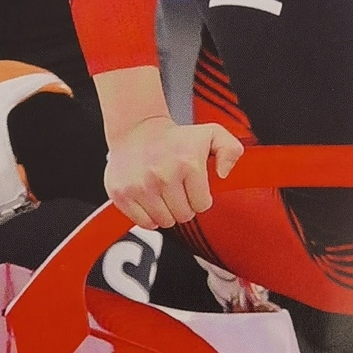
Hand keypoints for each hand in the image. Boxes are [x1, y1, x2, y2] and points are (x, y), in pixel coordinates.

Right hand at [104, 116, 242, 228]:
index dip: (199, 198)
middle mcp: (163, 175)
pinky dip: (148, 216)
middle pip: (183, 216)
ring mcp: (140, 186)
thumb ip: (230, 150)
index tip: (192, 187)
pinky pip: (143, 223)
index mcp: (188, 164)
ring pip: (164, 221)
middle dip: (183, 206)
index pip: (202, 205)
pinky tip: (150, 199)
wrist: (137, 130)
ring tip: (163, 193)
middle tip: (177, 190)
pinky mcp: (121, 194)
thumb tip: (223, 174)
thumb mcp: (212, 134)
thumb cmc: (175, 137)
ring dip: (166, 212)